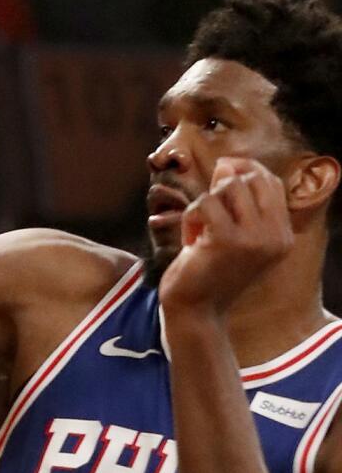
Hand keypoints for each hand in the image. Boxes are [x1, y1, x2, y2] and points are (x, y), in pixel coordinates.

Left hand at [159, 157, 293, 314]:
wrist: (195, 309)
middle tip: (206, 211)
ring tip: (199, 229)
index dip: (244, 168)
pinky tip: (191, 242)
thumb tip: (227, 164)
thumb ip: (236, 201)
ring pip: (227, 186)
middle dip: (221, 185)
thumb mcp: (233, 233)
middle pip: (251, 178)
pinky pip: (204, 203)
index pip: (271, 182)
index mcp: (283, 235)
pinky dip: (190, 217)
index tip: (221, 171)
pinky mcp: (227, 240)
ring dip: (204, 203)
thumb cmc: (208, 267)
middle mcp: (276, 237)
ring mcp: (255, 239)